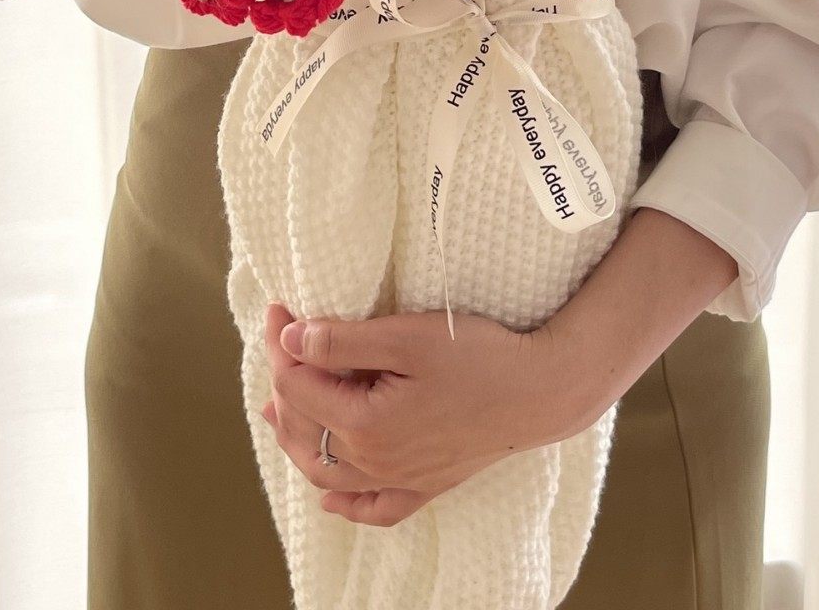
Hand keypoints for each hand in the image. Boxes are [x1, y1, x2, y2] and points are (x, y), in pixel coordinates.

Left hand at [260, 302, 606, 527]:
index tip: (279, 309)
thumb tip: (292, 342)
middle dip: (282, 382)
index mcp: (365, 424)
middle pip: (303, 428)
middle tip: (282, 339)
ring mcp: (401, 479)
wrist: (542, 389)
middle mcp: (375, 462)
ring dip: (296, 438)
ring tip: (276, 408)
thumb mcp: (407, 336)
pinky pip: (375, 508)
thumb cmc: (479, 355)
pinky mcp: (427, 484)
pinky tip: (330, 497)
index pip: (296, 385)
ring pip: (326, 472)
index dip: (280, 343)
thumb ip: (344, 341)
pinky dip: (346, 504)